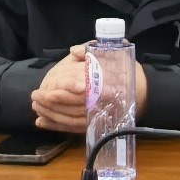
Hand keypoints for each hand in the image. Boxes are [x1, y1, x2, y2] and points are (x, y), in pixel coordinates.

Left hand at [28, 51, 145, 134]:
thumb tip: (74, 51)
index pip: (78, 91)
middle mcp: (100, 103)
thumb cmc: (126, 70)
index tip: (45, 90)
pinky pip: (74, 128)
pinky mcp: (95, 124)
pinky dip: (57, 127)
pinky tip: (42, 123)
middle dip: (51, 104)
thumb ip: (93, 51)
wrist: (143, 92)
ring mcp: (98, 116)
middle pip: (71, 107)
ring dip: (51, 115)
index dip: (60, 93)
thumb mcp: (113, 53)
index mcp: (104, 85)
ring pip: (71, 119)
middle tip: (35, 97)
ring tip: (36, 108)